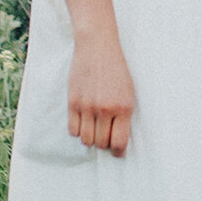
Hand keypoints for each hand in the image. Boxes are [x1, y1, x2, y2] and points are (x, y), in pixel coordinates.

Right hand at [66, 26, 135, 156]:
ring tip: (94, 128)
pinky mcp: (73, 102)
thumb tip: (119, 140)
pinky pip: (72, 130)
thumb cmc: (116, 70)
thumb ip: (124, 115)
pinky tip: (83, 122)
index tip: (117, 152)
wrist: (97, 48)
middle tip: (106, 136)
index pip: (119, 142)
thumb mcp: (128, 92)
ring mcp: (87, 106)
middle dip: (104, 144)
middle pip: (101, 143)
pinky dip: (78, 131)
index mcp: (123, 107)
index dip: (118, 152)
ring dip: (90, 138)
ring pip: (86, 139)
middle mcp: (105, 109)